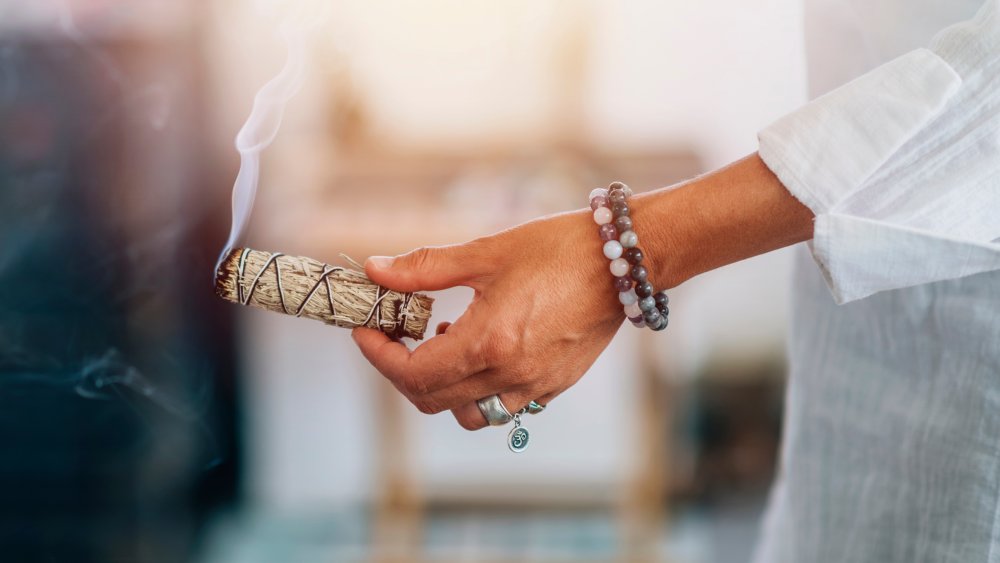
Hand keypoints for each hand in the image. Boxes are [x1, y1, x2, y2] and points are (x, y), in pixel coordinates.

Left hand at [351, 209, 623, 429]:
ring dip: (441, 386)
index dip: (378, 356)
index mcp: (488, 342)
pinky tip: (483, 345)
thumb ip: (425, 268)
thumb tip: (374, 270)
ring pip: (467, 413)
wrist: (626, 260)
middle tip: (394, 333)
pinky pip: (502, 405)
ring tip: (444, 337)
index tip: (365, 330)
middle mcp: (510, 375)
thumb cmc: (559, 248)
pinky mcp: (555, 385)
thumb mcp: (486, 253)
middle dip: (401, 370)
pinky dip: (477, 387)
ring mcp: (535, 386)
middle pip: (431, 400)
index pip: (412, 373)